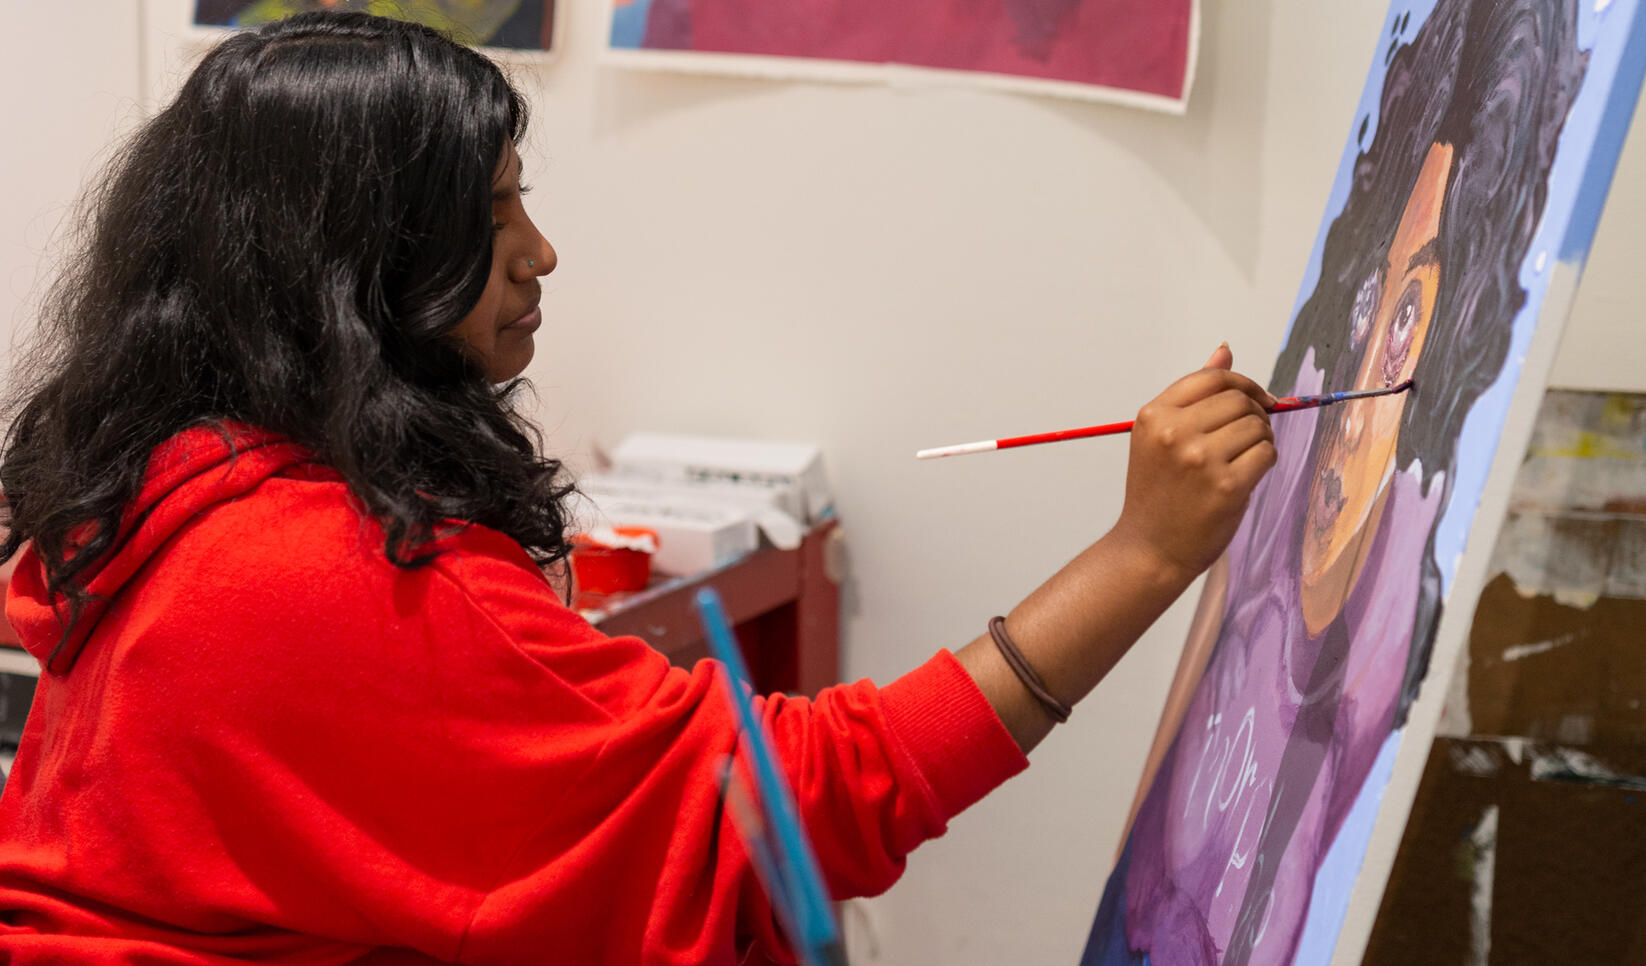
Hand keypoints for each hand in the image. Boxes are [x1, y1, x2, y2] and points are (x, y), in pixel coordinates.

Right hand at [1113, 344, 1277, 580]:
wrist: (1150, 548)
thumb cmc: (1158, 492)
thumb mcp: (1160, 437)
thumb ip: (1192, 394)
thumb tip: (1224, 350)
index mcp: (1154, 416)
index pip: (1213, 377)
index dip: (1243, 384)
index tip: (1257, 399)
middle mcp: (1173, 433)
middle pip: (1239, 400)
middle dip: (1254, 414)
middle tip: (1246, 439)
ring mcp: (1200, 460)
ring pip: (1257, 426)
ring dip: (1261, 440)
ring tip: (1243, 459)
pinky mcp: (1226, 486)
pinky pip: (1266, 454)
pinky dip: (1265, 461)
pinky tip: (1247, 475)